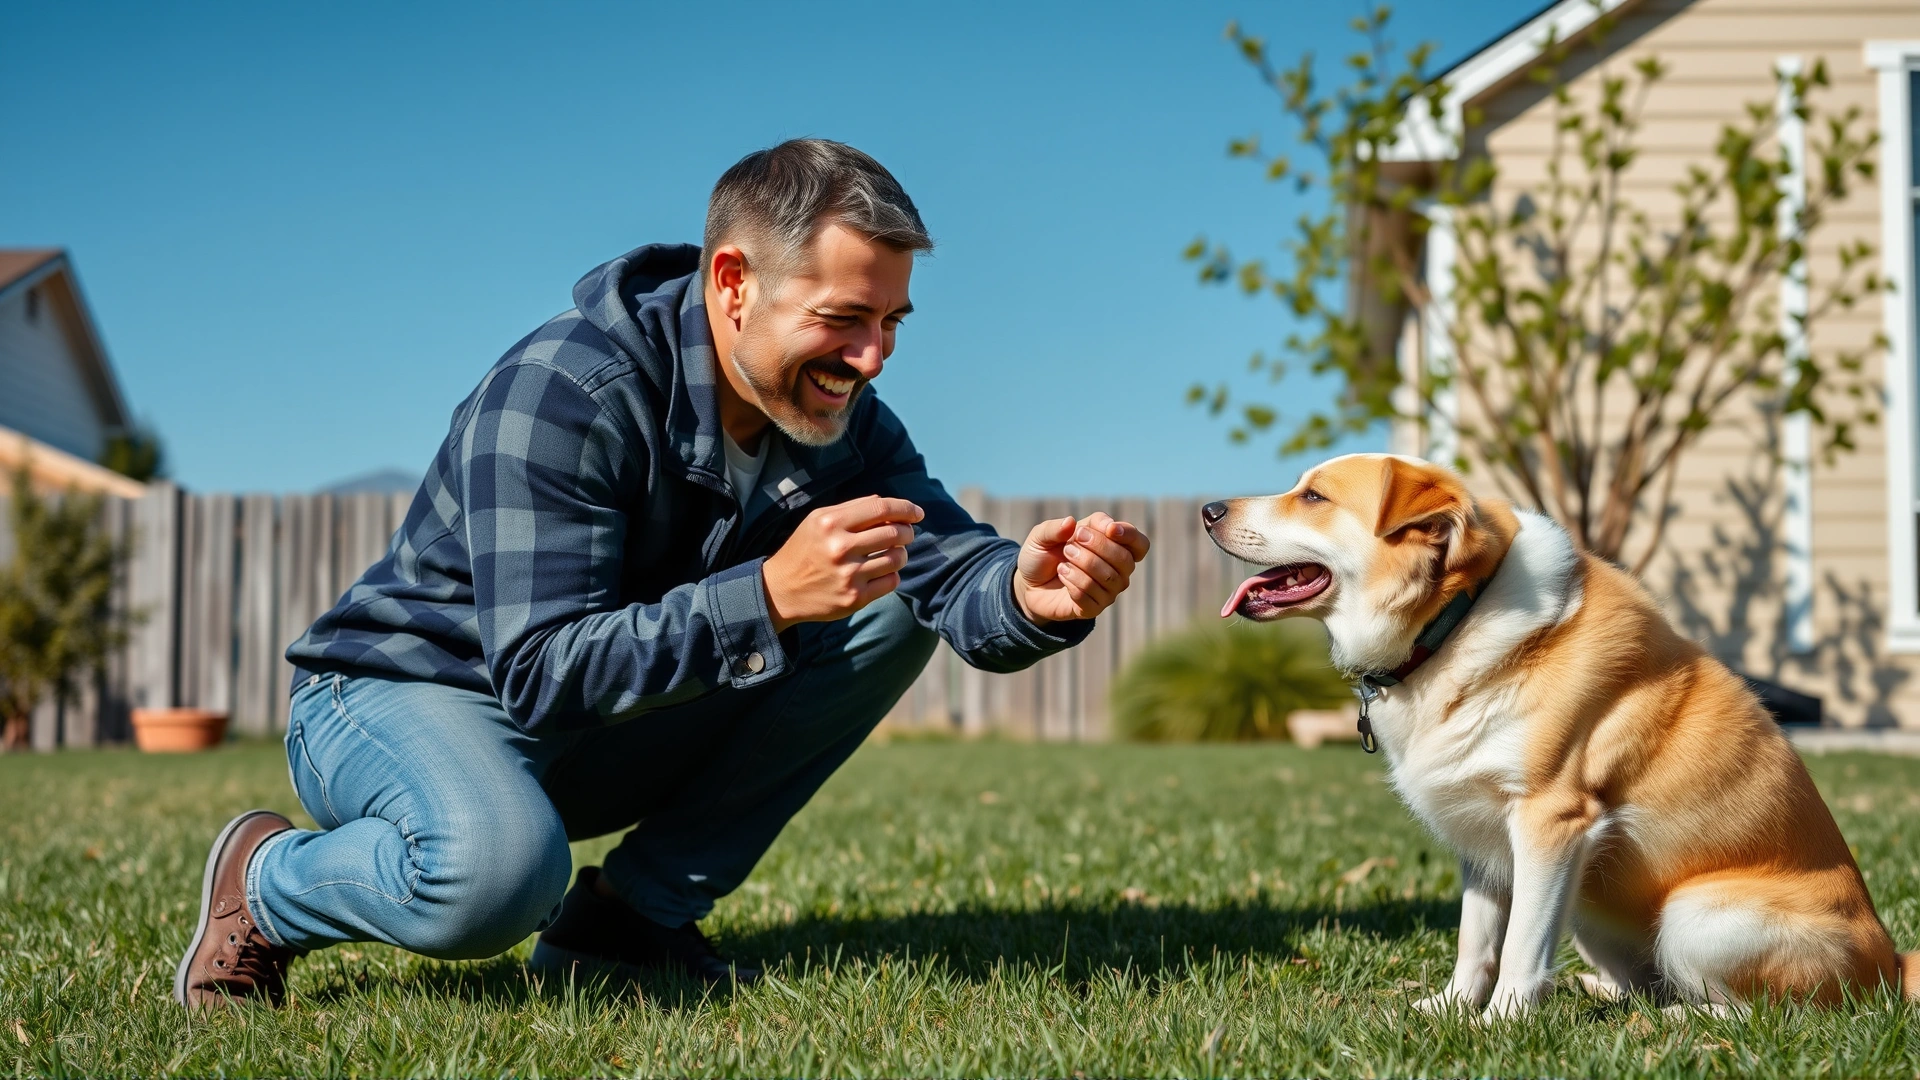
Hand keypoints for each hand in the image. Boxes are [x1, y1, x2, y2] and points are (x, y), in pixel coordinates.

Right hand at [762, 495, 922, 632]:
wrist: (780, 591)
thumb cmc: (804, 550)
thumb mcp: (818, 520)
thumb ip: (852, 508)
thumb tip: (887, 504)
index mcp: (830, 523)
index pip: (881, 508)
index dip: (906, 508)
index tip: (918, 513)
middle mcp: (840, 548)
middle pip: (894, 533)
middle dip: (907, 532)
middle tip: (905, 534)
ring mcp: (848, 575)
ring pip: (897, 558)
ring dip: (901, 553)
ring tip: (892, 553)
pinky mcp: (855, 598)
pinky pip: (891, 582)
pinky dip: (892, 574)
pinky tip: (881, 571)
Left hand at [1013, 511, 1149, 624]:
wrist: (1027, 584)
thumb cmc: (1042, 555)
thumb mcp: (1041, 536)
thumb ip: (1055, 528)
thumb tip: (1071, 523)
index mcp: (1112, 545)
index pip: (1138, 543)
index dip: (1129, 535)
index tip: (1109, 529)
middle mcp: (1116, 570)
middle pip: (1125, 560)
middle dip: (1098, 547)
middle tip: (1069, 544)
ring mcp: (1107, 591)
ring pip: (1108, 578)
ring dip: (1082, 564)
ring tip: (1063, 561)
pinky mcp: (1093, 608)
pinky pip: (1090, 595)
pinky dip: (1072, 582)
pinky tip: (1062, 575)